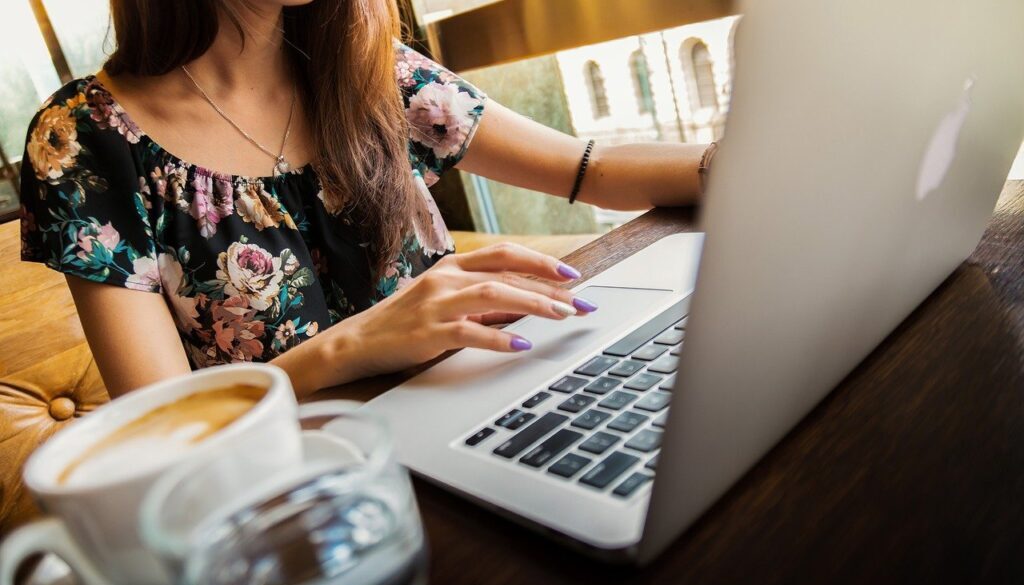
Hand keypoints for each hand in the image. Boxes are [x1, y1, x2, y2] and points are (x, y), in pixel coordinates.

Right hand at [303, 243, 598, 388]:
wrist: (356, 342)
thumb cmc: (404, 323)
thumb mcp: (444, 302)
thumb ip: (481, 300)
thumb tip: (526, 305)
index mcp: (452, 267)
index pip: (504, 254)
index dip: (540, 261)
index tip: (572, 275)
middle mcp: (446, 279)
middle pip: (506, 273)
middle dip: (549, 287)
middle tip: (581, 303)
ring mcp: (436, 304)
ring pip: (493, 295)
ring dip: (533, 304)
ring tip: (562, 316)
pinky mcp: (428, 332)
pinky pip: (470, 331)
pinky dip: (499, 337)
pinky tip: (521, 344)